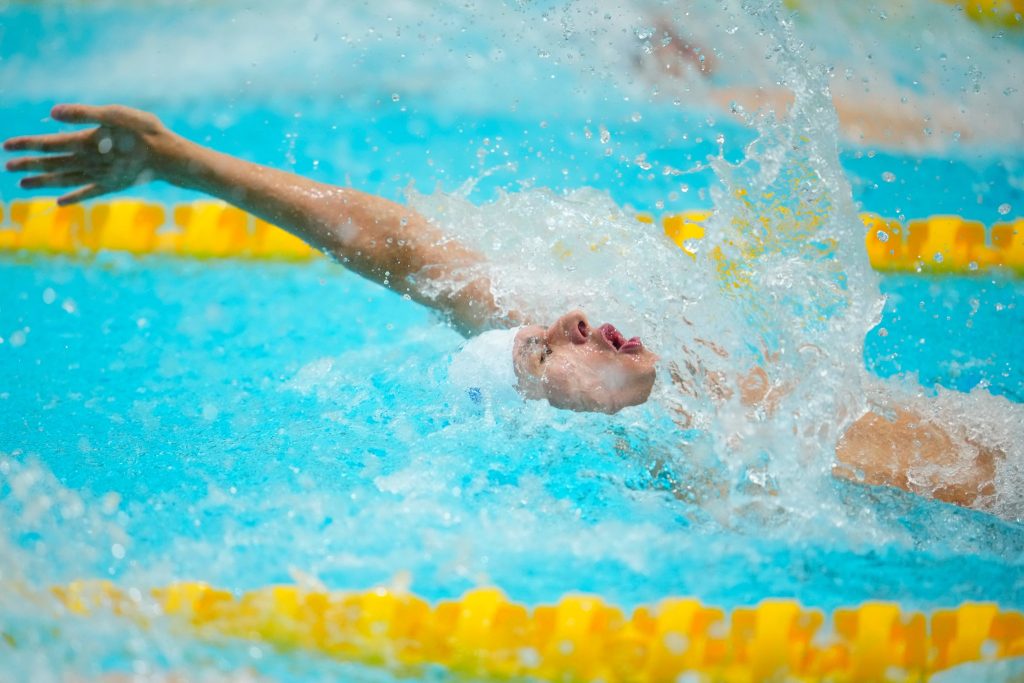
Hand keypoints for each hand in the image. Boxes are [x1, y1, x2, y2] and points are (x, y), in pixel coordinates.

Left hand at [4, 104, 177, 204]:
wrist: (170, 158)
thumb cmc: (145, 131)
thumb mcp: (116, 114)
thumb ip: (84, 114)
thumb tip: (53, 111)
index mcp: (86, 142)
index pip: (49, 143)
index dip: (27, 145)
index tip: (6, 146)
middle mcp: (89, 161)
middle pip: (52, 164)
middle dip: (29, 164)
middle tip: (6, 167)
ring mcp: (100, 176)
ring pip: (65, 180)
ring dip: (43, 182)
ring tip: (23, 184)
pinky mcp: (113, 185)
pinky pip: (88, 193)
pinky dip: (73, 197)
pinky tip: (60, 202)